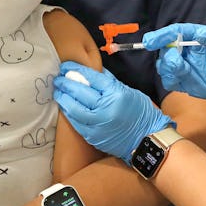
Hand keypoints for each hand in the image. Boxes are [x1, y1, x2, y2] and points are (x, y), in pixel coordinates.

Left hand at [53, 62, 173, 161]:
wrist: (147, 139)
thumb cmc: (141, 113)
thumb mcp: (129, 92)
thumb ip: (110, 82)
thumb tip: (92, 72)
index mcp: (116, 94)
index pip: (92, 78)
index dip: (76, 70)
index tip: (66, 67)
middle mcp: (105, 108)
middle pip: (80, 91)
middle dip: (66, 83)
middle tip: (58, 78)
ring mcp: (98, 124)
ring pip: (74, 108)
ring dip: (63, 97)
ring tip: (58, 91)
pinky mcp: (93, 136)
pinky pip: (76, 122)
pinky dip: (68, 112)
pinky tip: (65, 105)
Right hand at [142, 22, 205, 114]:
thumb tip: (199, 35)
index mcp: (200, 38)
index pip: (176, 32)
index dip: (162, 35)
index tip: (150, 40)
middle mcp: (191, 52)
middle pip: (167, 49)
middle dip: (166, 53)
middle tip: (175, 59)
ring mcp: (189, 68)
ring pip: (166, 66)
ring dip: (167, 66)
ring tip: (181, 68)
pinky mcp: (190, 84)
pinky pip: (171, 81)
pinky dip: (170, 79)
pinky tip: (182, 78)